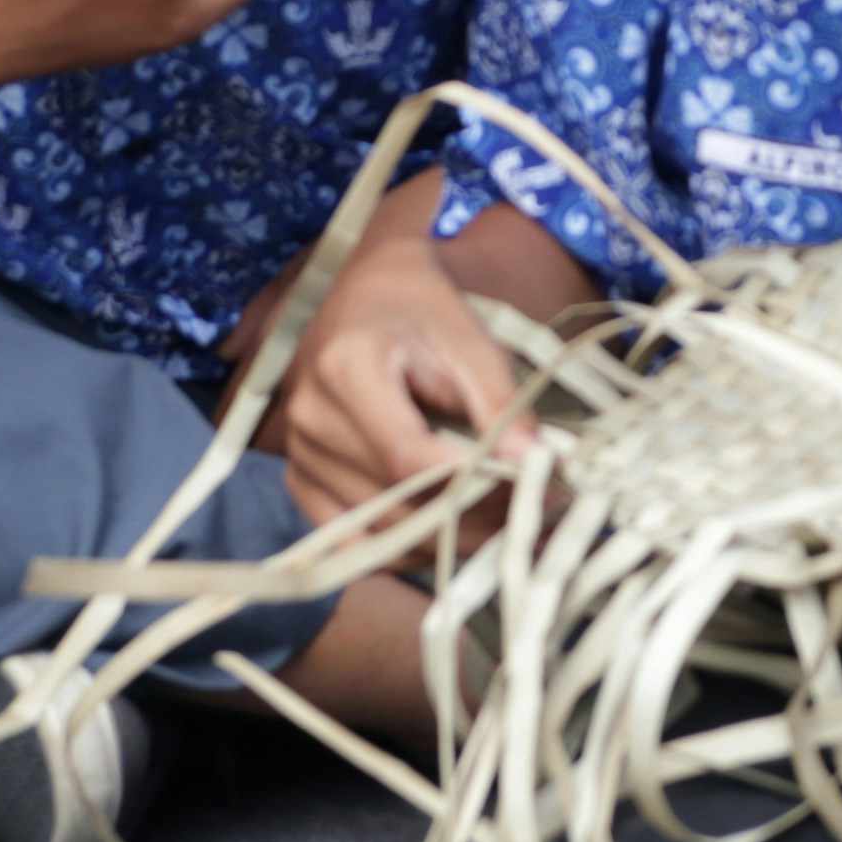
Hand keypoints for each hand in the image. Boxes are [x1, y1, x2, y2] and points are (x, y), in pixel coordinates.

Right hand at [275, 231, 533, 525]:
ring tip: (502, 529)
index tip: (533, 494)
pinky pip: (351, 541)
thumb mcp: (473, 345)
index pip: (408, 455)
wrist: (369, 293)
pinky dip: (404, 548)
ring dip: (445, 541)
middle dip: (471, 520)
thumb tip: (542, 471)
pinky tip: (449, 534)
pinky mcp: (299, 478)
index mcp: (348, 367)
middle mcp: (311, 416)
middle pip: (394, 500)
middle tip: (532, 520)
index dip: (473, 485)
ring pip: (378, 531)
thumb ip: (504, 408)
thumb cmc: (425, 313)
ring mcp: (298, 452)